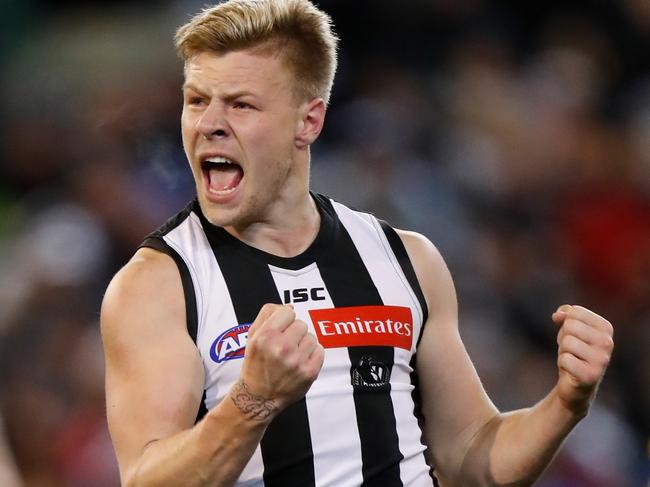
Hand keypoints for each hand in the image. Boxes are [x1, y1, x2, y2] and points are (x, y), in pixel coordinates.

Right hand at [232, 304, 323, 420]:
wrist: (257, 397)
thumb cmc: (255, 365)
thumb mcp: (252, 336)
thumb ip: (267, 315)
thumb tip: (290, 306)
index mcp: (266, 336)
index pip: (288, 311)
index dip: (284, 320)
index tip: (281, 330)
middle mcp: (281, 347)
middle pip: (301, 324)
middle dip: (294, 333)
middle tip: (285, 347)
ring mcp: (297, 361)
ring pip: (311, 337)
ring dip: (304, 344)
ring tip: (292, 355)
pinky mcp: (309, 372)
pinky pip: (320, 350)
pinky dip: (313, 355)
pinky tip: (300, 362)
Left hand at [551, 304, 613, 416]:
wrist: (575, 384)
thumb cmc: (573, 352)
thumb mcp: (569, 328)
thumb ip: (565, 314)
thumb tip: (558, 315)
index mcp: (606, 328)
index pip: (575, 312)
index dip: (566, 323)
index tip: (574, 336)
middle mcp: (608, 343)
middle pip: (570, 325)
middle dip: (564, 337)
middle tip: (572, 350)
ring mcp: (602, 360)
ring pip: (567, 342)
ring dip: (563, 351)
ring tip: (573, 360)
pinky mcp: (591, 375)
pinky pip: (565, 359)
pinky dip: (563, 364)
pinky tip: (572, 371)